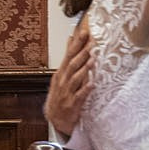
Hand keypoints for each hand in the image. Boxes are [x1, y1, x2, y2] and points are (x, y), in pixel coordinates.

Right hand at [46, 23, 93, 137]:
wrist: (56, 118)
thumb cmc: (61, 94)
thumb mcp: (62, 74)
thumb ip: (68, 57)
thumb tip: (70, 39)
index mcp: (61, 73)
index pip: (69, 54)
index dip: (76, 43)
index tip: (84, 31)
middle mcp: (63, 81)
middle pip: (72, 64)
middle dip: (81, 52)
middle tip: (90, 41)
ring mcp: (67, 92)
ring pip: (76, 78)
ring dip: (84, 68)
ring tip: (93, 58)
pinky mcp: (73, 104)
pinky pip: (80, 96)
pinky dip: (85, 89)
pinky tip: (92, 83)